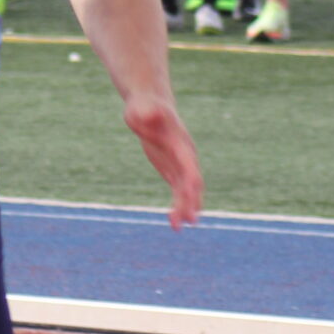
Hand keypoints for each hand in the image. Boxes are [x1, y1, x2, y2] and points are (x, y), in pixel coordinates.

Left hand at [124, 92, 203, 229]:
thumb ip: (145, 113)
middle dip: (192, 200)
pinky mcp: (173, 170)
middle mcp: (185, 156)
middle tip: (190, 220)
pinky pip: (179, 191)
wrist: (149, 106)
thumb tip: (148, 113)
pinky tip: (173, 221)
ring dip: (185, 208)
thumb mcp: (140, 109)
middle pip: (192, 181)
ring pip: (187, 190)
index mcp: (179, 143)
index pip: (188, 163)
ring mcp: (180, 164)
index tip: (193, 192)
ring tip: (177, 227)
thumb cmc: (143, 107)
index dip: (192, 177)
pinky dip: (178, 206)